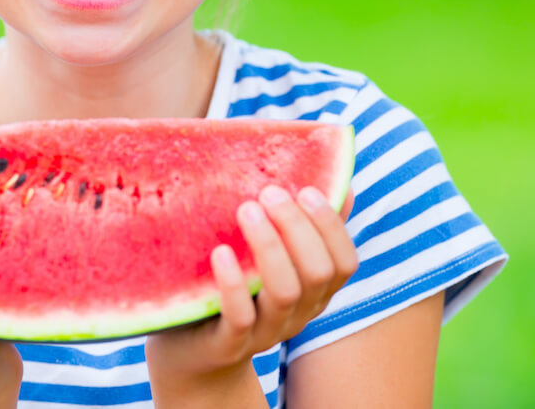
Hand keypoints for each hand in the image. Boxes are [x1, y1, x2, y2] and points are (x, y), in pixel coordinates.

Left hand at [145, 185, 358, 395]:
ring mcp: (266, 332)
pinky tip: (220, 252)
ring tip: (246, 209)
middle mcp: (297, 313)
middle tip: (269, 192)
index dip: (331, 226)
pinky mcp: (229, 344)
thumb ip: (300, 227)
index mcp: (313, 291)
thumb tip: (341, 183)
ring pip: (285, 293)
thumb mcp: (267, 257)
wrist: (190, 351)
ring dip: (269, 247)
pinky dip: (233, 283)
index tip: (306, 190)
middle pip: (317, 273)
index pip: (344, 262)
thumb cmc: (232, 288)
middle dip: (297, 228)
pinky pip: (240, 318)